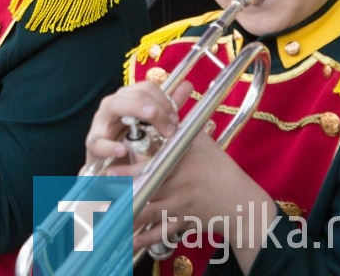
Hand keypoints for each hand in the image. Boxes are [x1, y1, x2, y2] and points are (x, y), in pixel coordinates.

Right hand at [84, 80, 188, 168]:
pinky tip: (122, 149)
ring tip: (152, 116)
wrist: (111, 170)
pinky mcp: (93, 145)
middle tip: (170, 126)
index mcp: (128, 100)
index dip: (163, 99)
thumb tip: (187, 85)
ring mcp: (100, 123)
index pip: (145, 87)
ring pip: (112, 104)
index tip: (176, 118)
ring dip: (134, 108)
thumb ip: (168, 107)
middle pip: (131, 93)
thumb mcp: (154, 127)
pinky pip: (98, 142)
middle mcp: (113, 106)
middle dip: (153, 105)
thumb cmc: (133, 145)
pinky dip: (110, 145)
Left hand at [85, 81, 274, 268]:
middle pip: (143, 193)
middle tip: (98, 192)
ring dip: (126, 216)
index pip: (148, 168)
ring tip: (105, 213)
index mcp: (179, 165)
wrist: (241, 202)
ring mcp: (179, 208)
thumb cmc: (219, 167)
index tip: (107, 170)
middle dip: (119, 194)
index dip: (125, 172)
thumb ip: (180, 123)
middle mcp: (177, 188)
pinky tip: (129, 241)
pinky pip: (160, 233)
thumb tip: (168, 99)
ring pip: (147, 214)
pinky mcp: (182, 223)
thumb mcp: (200, 141)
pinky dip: (145, 238)